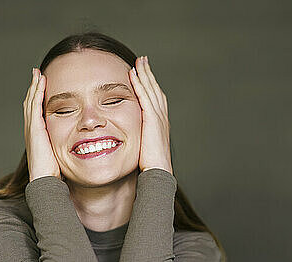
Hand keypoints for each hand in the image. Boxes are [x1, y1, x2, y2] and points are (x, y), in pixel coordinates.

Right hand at [23, 68, 60, 181]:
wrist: (45, 179)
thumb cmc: (54, 170)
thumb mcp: (60, 153)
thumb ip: (65, 145)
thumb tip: (79, 143)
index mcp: (37, 134)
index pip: (36, 110)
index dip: (38, 97)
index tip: (42, 85)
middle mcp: (32, 129)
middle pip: (31, 102)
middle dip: (34, 87)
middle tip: (36, 73)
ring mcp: (32, 128)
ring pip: (31, 101)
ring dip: (34, 86)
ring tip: (37, 73)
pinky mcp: (35, 128)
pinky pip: (35, 106)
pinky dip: (37, 93)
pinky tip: (40, 82)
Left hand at [129, 55, 172, 174]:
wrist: (158, 172)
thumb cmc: (151, 165)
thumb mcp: (144, 147)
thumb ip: (139, 138)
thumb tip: (129, 138)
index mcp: (160, 123)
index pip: (155, 98)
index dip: (150, 84)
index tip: (143, 74)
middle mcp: (161, 117)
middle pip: (155, 89)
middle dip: (148, 74)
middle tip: (143, 60)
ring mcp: (157, 117)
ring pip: (151, 89)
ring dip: (144, 74)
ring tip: (139, 61)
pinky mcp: (151, 120)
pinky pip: (144, 97)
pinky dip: (140, 84)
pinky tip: (133, 74)